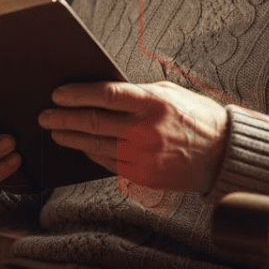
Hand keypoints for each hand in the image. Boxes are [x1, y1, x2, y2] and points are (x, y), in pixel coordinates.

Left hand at [38, 80, 228, 192]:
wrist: (223, 151)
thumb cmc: (194, 115)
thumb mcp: (167, 92)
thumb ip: (135, 93)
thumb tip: (98, 93)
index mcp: (153, 103)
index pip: (105, 96)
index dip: (76, 95)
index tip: (57, 94)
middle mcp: (146, 130)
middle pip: (94, 123)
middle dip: (64, 118)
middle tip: (45, 115)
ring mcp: (145, 156)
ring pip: (96, 146)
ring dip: (72, 138)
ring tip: (56, 131)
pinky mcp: (145, 175)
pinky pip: (109, 163)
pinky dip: (92, 154)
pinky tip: (82, 147)